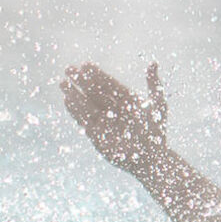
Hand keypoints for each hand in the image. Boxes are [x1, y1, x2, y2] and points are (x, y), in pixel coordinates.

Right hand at [60, 61, 168, 175]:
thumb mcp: (158, 105)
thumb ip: (154, 84)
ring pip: (86, 105)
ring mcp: (104, 122)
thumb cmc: (157, 132)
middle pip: (94, 93)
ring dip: (74, 94)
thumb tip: (153, 63)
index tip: (85, 65)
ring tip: (63, 83)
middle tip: (68, 69)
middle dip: (81, 82)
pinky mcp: (96, 135)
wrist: (152, 158)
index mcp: (126, 101)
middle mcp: (113, 110)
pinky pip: (84, 121)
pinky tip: (67, 100)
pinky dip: (75, 111)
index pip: (108, 85)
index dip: (97, 75)